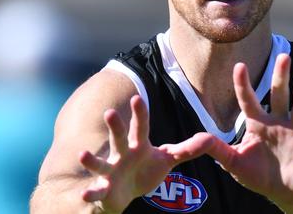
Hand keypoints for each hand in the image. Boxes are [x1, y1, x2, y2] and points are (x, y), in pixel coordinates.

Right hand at [79, 95, 212, 212]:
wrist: (124, 194)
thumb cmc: (144, 170)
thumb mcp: (166, 159)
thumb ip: (186, 149)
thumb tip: (209, 138)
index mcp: (138, 145)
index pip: (140, 126)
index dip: (139, 113)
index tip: (136, 98)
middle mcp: (122, 154)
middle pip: (119, 137)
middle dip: (115, 126)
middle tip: (109, 112)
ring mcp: (110, 171)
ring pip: (101, 163)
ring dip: (91, 160)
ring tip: (82, 155)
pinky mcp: (104, 188)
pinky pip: (96, 190)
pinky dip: (90, 192)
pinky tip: (84, 193)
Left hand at [206, 54, 292, 213]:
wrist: (283, 192)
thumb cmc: (258, 177)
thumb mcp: (233, 163)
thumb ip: (217, 149)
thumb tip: (196, 139)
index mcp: (257, 124)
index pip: (248, 100)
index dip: (243, 84)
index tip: (239, 66)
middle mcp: (275, 122)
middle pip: (277, 94)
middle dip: (280, 76)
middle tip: (283, 56)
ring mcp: (292, 128)